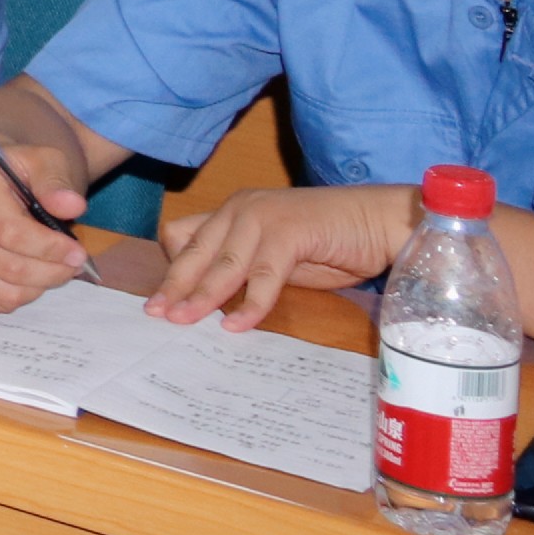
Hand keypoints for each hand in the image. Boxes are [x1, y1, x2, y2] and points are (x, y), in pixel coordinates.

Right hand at [0, 143, 96, 313]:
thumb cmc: (20, 175)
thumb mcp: (44, 163)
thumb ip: (58, 181)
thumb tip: (71, 205)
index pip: (10, 232)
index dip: (49, 249)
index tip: (78, 254)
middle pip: (7, 267)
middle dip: (50, 273)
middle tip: (71, 267)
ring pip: (0, 291)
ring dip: (35, 289)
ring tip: (48, 271)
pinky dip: (13, 299)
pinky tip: (24, 280)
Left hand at [150, 184, 409, 329]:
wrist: (377, 222)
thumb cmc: (329, 243)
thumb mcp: (275, 257)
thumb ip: (245, 268)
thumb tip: (212, 299)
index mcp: (232, 212)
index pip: (183, 236)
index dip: (172, 267)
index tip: (162, 299)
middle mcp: (240, 209)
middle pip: (194, 250)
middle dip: (174, 285)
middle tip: (156, 314)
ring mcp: (263, 217)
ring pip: (223, 263)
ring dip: (202, 296)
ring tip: (184, 321)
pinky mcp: (289, 232)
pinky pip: (263, 274)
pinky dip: (249, 303)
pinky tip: (237, 325)